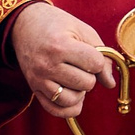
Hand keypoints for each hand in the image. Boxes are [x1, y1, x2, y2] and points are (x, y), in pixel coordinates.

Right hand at [8, 2, 110, 119]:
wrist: (24, 25)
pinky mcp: (34, 89)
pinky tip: (74, 97)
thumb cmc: (57, 25)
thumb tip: (110, 83)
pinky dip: (69, 108)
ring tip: (75, 78)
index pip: (95, 64)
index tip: (90, 52)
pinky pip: (56, 110)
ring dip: (80, 91)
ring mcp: (38, 79)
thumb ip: (102, 55)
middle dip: (91, 75)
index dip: (98, 59)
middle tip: (81, 64)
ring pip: (72, 100)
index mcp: (60, 46)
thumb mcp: (82, 30)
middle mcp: (47, 65)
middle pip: (86, 83)